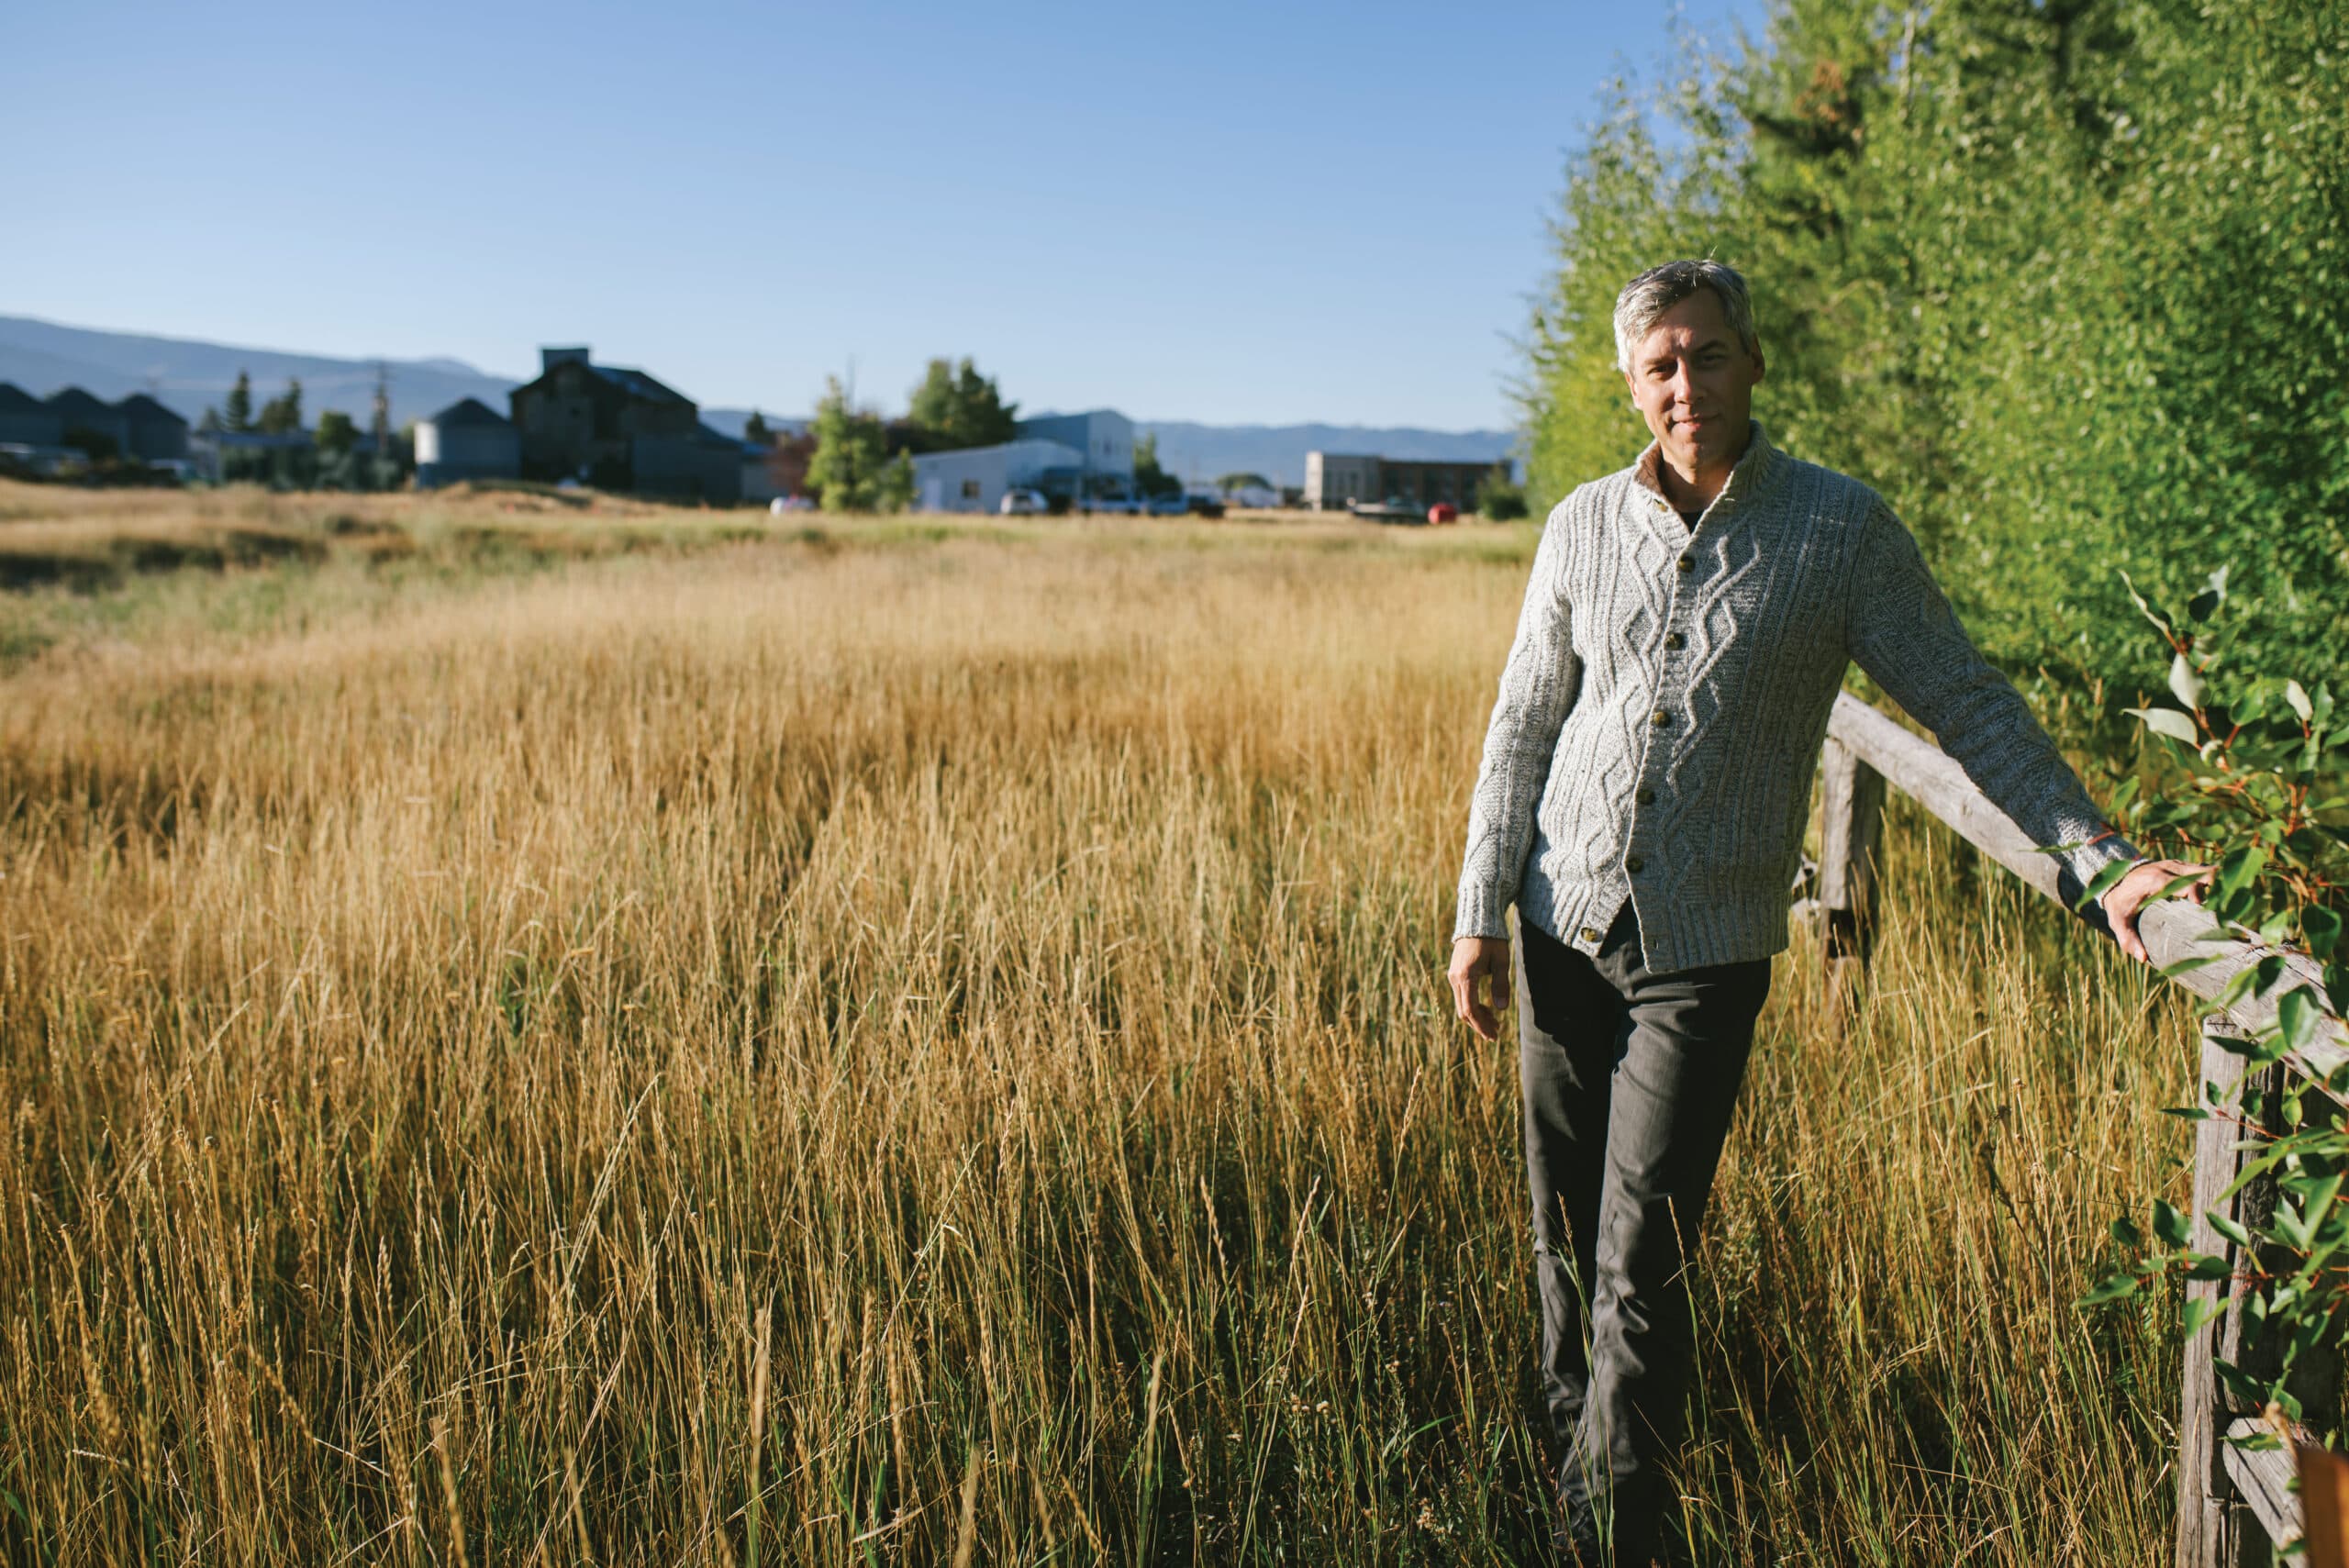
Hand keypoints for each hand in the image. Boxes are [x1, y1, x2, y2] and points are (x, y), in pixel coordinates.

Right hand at [1448, 936, 1510, 1041]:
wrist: (1477, 921)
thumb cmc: (1492, 940)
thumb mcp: (1501, 961)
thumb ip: (1501, 984)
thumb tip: (1502, 1009)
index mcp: (1466, 976)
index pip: (1470, 1010)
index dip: (1481, 1026)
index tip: (1493, 1036)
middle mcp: (1455, 978)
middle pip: (1464, 1011)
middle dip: (1480, 1025)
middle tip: (1496, 1034)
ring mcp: (1453, 976)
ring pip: (1461, 1005)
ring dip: (1477, 1017)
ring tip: (1495, 1023)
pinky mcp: (1455, 973)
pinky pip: (1461, 996)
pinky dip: (1472, 1006)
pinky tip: (1487, 1009)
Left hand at [2099, 857, 2213, 964]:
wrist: (2116, 878)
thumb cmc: (2120, 902)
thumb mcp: (2118, 920)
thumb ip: (2128, 938)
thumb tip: (2143, 958)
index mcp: (2154, 880)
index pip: (2179, 882)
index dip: (2193, 891)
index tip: (2200, 905)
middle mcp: (2169, 869)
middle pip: (2201, 872)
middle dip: (2215, 888)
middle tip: (2220, 908)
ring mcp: (2179, 866)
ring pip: (2208, 869)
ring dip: (2219, 885)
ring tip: (2224, 904)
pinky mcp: (2184, 867)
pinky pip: (2206, 870)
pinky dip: (2216, 881)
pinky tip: (2221, 897)